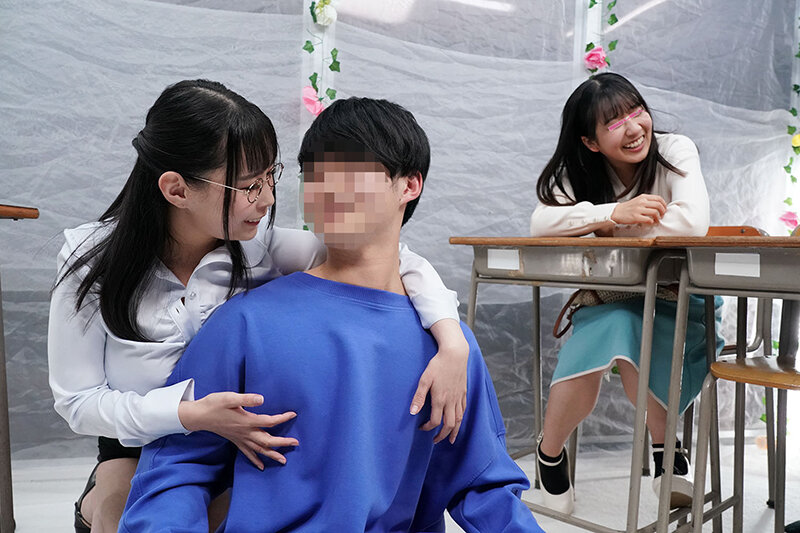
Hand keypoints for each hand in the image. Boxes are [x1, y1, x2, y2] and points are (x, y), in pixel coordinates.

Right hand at [178, 392, 297, 469]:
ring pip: (259, 450)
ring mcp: (240, 438)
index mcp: (246, 421)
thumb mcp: (229, 398)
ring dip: (272, 455)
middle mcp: (245, 432)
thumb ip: (246, 399)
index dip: (282, 418)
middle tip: (296, 443)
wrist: (199, 416)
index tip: (293, 414)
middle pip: (268, 440)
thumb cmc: (214, 404)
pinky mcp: (235, 440)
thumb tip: (262, 399)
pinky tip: (262, 467)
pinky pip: (247, 453)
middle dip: (282, 443)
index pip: (269, 421)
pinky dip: (255, 460)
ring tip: (284, 460)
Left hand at [411, 320, 468, 443]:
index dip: (428, 428)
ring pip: (459, 419)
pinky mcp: (464, 392)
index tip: (422, 428)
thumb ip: (419, 397)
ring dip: (454, 431)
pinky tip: (458, 420)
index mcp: (440, 399)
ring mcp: (459, 397)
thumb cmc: (438, 365)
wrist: (455, 354)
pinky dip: (461, 418)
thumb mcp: (424, 379)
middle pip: (450, 425)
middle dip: (443, 435)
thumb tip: (412, 413)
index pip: (435, 421)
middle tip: (436, 440)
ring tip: (450, 439)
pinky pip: (464, 409)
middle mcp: (451, 401)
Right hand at [611, 194, 666, 224]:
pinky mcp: (636, 217)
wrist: (617, 212)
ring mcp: (638, 209)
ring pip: (655, 212)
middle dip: (663, 211)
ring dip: (658, 217)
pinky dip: (652, 222)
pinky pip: (648, 219)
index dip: (664, 204)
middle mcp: (641, 202)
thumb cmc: (628, 208)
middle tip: (662, 215)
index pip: (658, 198)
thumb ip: (647, 201)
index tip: (664, 208)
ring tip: (657, 220)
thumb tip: (658, 205)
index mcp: (643, 197)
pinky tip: (650, 222)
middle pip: (658, 205)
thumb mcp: (638, 200)